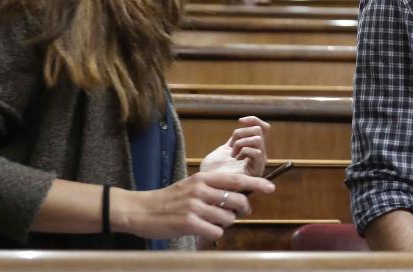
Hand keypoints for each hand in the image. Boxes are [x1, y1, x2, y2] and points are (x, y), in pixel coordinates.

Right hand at [112, 171, 274, 240]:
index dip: (256, 184)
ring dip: (224, 223)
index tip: (271, 188)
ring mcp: (195, 206)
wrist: (141, 210)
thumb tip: (239, 199)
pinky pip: (216, 232)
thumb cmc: (170, 200)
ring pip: (228, 218)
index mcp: (203, 178)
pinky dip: (213, 234)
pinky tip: (202, 230)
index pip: (236, 180)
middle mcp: (201, 190)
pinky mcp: (189, 223)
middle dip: (241, 211)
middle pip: (237, 201)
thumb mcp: (192, 186)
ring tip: (210, 222)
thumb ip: (213, 189)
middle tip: (236, 214)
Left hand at [200, 116, 269, 177]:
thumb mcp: (225, 148)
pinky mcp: (256, 170)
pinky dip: (244, 151)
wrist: (206, 185)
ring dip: (241, 143)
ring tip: (233, 154)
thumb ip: (236, 139)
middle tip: (231, 145)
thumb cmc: (213, 170)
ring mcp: (259, 162)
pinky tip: (236, 158)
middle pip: (259, 130)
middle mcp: (259, 155)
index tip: (240, 121)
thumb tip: (244, 122)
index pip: (264, 128)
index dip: (254, 120)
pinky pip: (256, 152)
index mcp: (253, 149)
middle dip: (242, 133)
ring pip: (258, 139)